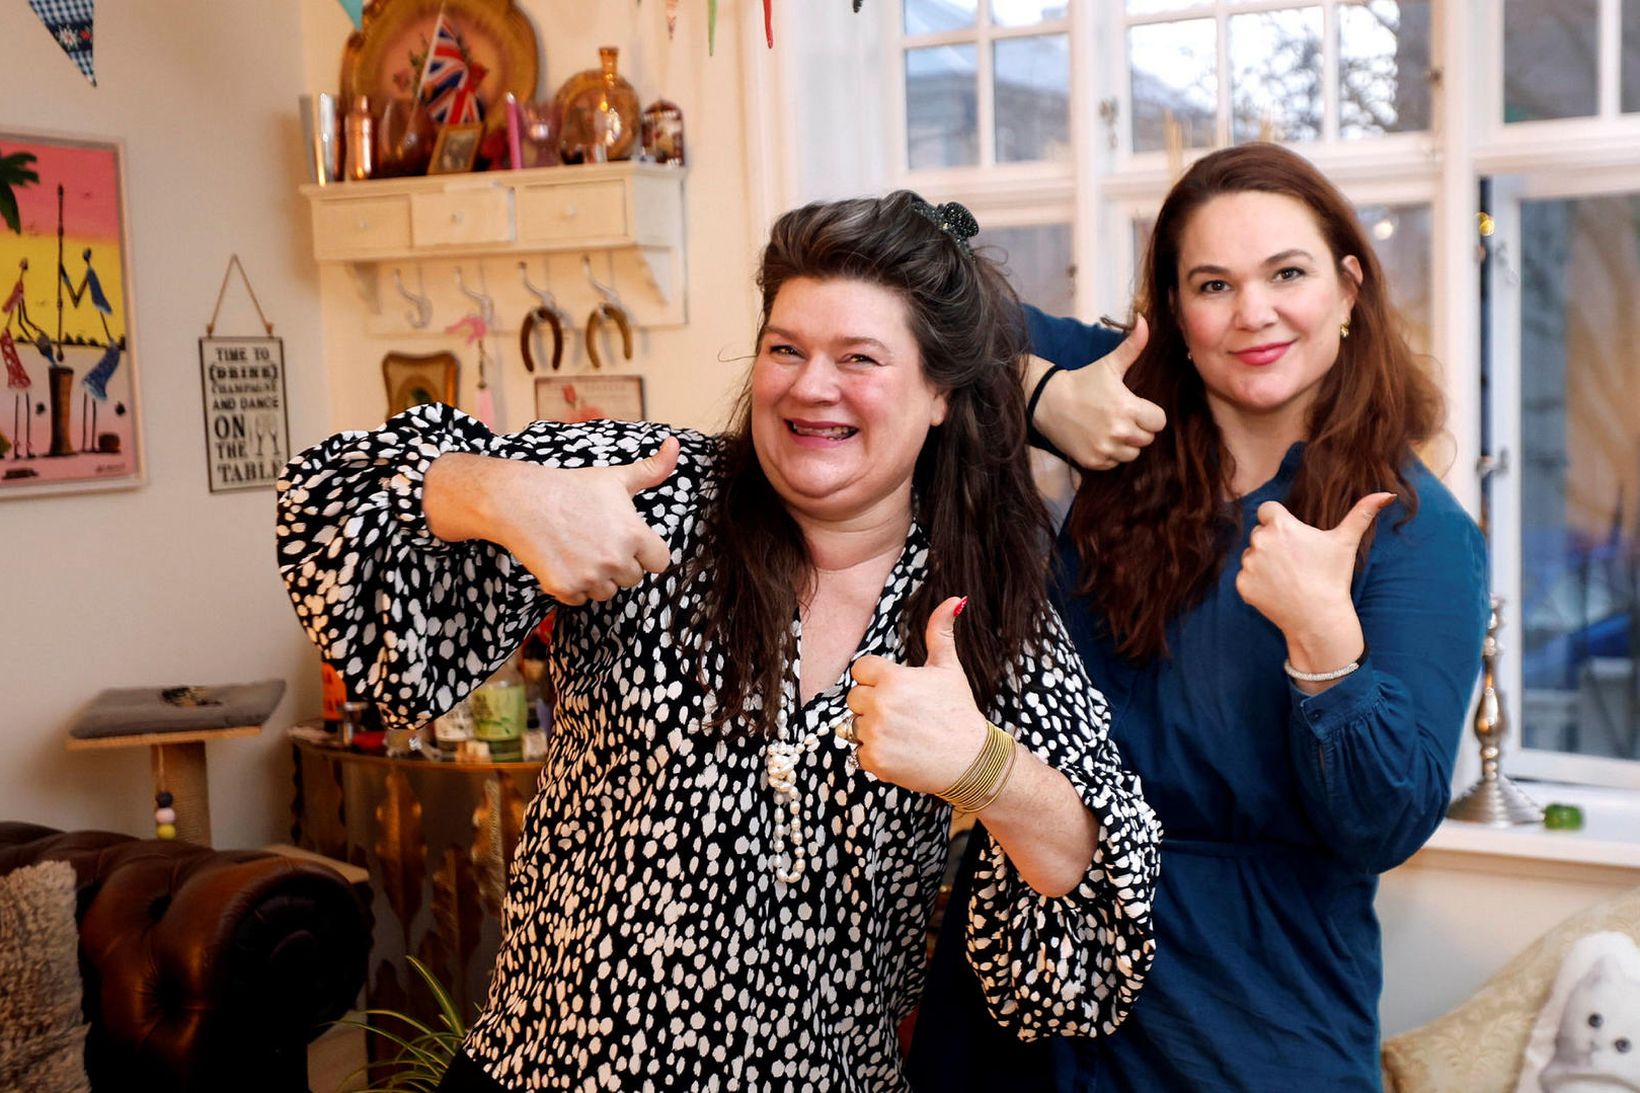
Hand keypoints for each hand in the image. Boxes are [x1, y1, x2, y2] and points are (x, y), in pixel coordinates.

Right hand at [437, 437, 679, 605]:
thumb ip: (652, 469)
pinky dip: (573, 585)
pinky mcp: (566, 589)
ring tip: (579, 549)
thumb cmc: (571, 488)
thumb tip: (675, 444)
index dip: (645, 552)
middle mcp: (615, 560)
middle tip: (596, 540)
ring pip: (607, 592)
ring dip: (597, 578)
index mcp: (634, 535)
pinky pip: (581, 599)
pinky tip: (563, 560)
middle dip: (619, 563)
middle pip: (632, 578)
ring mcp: (590, 578)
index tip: (628, 541)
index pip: (660, 562)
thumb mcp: (615, 478)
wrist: (522, 501)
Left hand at [846, 597, 987, 794]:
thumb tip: (955, 599)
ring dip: (873, 730)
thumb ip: (940, 632)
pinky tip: (901, 751)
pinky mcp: (874, 760)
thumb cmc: (959, 711)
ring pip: (855, 725)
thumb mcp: (949, 668)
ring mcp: (875, 734)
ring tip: (903, 733)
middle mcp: (879, 704)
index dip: (876, 679)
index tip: (896, 690)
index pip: (860, 670)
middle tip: (904, 714)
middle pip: (854, 697)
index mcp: (892, 678)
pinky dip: (876, 755)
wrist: (971, 760)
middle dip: (874, 704)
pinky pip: (860, 753)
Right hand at [1032, 316, 1165, 470]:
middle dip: (1138, 428)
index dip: (1151, 414)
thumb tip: (1145, 320)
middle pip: (1147, 439)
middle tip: (1120, 415)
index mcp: (1128, 408)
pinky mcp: (1092, 461)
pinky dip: (1109, 454)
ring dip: (1125, 444)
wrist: (1047, 401)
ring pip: (1131, 454)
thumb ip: (1132, 346)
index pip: (1159, 422)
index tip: (1137, 407)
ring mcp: (1104, 448)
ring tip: (1109, 427)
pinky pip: (1113, 464)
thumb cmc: (1083, 381)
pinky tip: (1098, 438)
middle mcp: (1118, 432)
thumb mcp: (1109, 364)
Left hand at [1235, 492, 1393, 644]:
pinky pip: (1245, 577)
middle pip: (1260, 533)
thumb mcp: (1346, 542)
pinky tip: (1277, 590)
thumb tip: (1388, 494)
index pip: (1268, 509)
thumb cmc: (1333, 577)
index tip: (1292, 536)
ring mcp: (1249, 563)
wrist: (1318, 618)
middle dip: (1273, 543)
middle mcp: (1259, 541)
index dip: (1279, 520)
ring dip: (1263, 562)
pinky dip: (1257, 583)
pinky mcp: (1241, 584)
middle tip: (1295, 561)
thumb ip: (1362, 513)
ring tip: (1288, 577)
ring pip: (1251, 555)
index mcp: (1280, 525)